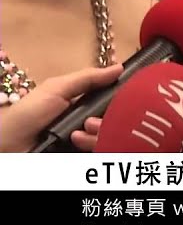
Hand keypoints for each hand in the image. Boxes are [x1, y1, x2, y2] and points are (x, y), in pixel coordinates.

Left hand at [0, 63, 122, 152]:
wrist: (10, 146)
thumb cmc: (30, 113)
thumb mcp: (57, 88)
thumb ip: (87, 78)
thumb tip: (119, 68)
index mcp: (84, 103)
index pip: (112, 99)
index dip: (121, 97)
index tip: (130, 94)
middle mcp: (89, 121)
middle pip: (116, 117)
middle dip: (109, 117)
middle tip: (92, 121)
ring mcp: (87, 140)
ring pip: (111, 135)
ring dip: (98, 132)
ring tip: (78, 135)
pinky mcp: (84, 156)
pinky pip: (103, 150)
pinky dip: (94, 144)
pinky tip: (77, 142)